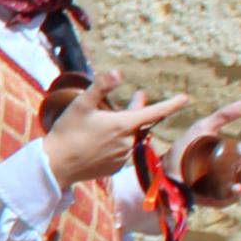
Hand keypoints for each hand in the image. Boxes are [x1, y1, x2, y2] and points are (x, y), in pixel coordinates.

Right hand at [40, 77, 188, 189]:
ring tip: (115, 119)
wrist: (55, 165)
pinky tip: (103, 140)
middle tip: (138, 96)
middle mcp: (128, 142)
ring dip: (129, 126)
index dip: (172, 104)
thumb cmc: (67, 132)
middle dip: (142, 110)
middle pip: (142, 123)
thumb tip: (117, 72)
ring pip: (133, 137)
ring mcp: (122, 157)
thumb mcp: (81, 104)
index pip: (155, 112)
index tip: (185, 98)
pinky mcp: (115, 168)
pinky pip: (123, 152)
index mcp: (123, 125)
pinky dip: (119, 142)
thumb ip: (101, 87)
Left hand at [172, 102, 240, 205]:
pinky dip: (238, 193)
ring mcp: (230, 186)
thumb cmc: (185, 150)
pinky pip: (233, 198)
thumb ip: (222, 117)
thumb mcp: (203, 129)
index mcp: (238, 156)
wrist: (164, 170)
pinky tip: (237, 187)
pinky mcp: (220, 198)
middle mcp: (238, 172)